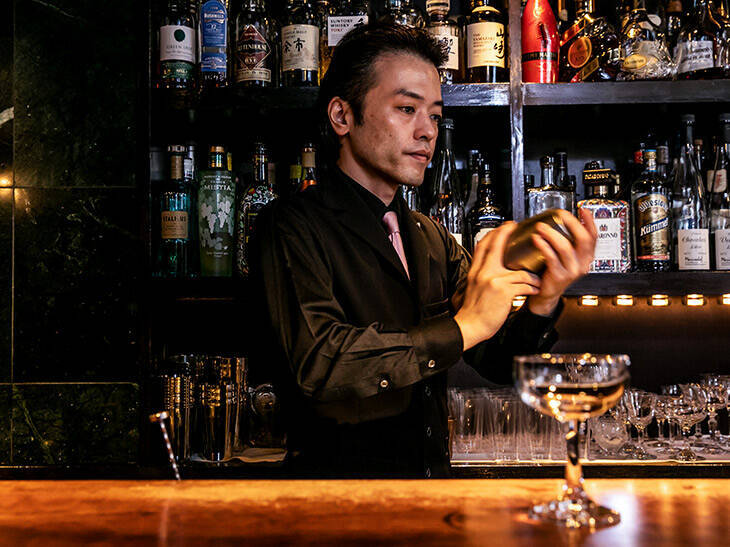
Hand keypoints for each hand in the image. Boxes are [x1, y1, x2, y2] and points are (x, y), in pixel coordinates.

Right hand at [454, 222, 542, 350]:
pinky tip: (533, 290)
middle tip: (514, 229)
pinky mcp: (504, 291)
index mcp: (475, 271)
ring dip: (531, 277)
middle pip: (496, 247)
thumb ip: (482, 274)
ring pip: (520, 271)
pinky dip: (532, 287)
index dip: (493, 234)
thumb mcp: (473, 287)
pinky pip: (525, 284)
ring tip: (535, 281)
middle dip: (506, 234)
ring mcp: (494, 280)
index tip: (503, 227)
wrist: (470, 326)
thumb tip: (492, 267)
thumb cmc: (474, 310)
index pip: (482, 246)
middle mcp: (483, 273)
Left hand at [528, 208, 597, 315]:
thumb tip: (561, 221)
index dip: (590, 221)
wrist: (546, 293)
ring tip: (541, 227)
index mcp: (586, 257)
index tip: (582, 209)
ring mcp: (572, 270)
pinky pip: (552, 257)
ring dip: (552, 234)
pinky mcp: (559, 276)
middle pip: (584, 239)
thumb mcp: (566, 257)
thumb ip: (569, 242)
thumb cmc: (554, 271)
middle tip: (560, 215)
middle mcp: (582, 264)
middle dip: (572, 223)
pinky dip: (543, 246)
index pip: (594, 236)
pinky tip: (537, 239)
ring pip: (565, 247)